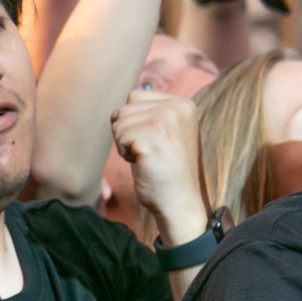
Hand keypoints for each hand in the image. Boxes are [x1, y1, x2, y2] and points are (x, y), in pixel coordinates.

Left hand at [111, 89, 208, 243]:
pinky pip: (119, 136)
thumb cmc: (167, 173)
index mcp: (183, 104)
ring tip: (147, 158)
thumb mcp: (164, 134)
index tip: (154, 143)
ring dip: (125, 144)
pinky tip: (143, 164)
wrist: (180, 203)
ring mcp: (166, 120)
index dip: (134, 123)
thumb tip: (118, 110)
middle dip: (127, 133)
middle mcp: (177, 107)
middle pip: (124, 108)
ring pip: (119, 121)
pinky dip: (124, 153)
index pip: (135, 97)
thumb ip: (149, 116)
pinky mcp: (153, 135)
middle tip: (149, 153)